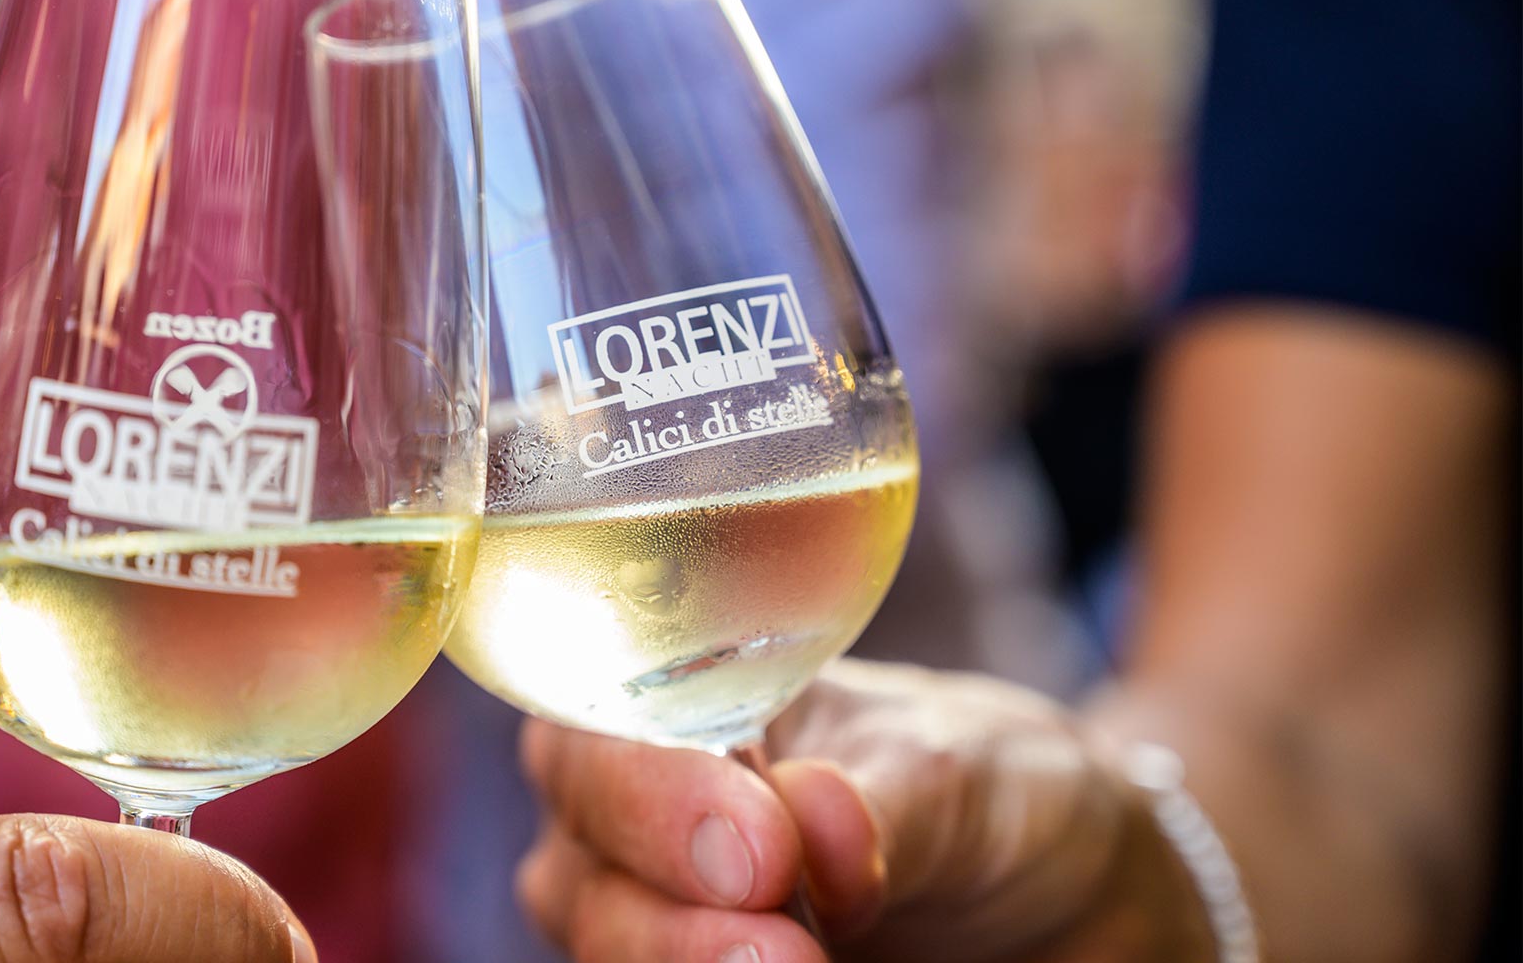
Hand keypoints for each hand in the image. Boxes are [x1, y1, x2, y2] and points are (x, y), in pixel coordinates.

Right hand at [515, 660, 1216, 961]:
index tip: (760, 853)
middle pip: (579, 871)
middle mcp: (636, 813)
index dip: (653, 795)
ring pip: (606, 947)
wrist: (1059, 896)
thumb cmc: (991, 788)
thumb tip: (815, 826)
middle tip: (787, 954)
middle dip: (671, 921)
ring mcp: (653, 914)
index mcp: (678, 702)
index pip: (599, 735)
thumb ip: (879, 799)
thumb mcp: (959, 773)